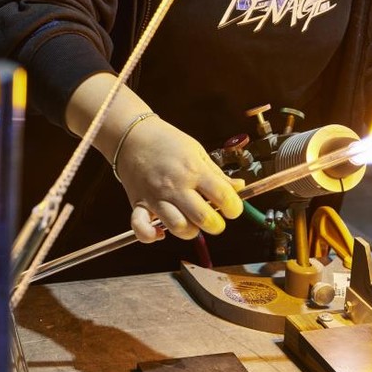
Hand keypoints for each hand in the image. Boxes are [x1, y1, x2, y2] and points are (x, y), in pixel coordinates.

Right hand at [114, 116, 243, 242]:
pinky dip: (152, 235)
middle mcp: (175, 186)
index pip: (223, 197)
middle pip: (204, 218)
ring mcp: (156, 197)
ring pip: (178, 227)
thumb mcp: (197, 151)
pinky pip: (142, 228)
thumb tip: (239, 187)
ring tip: (192, 222)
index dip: (234, 208)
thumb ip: (217, 173)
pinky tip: (161, 232)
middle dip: (216, 225)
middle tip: (215, 218)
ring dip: (190, 231)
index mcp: (193, 170)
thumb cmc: (166, 141)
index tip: (233, 208)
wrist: (132, 136)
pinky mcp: (139, 204)